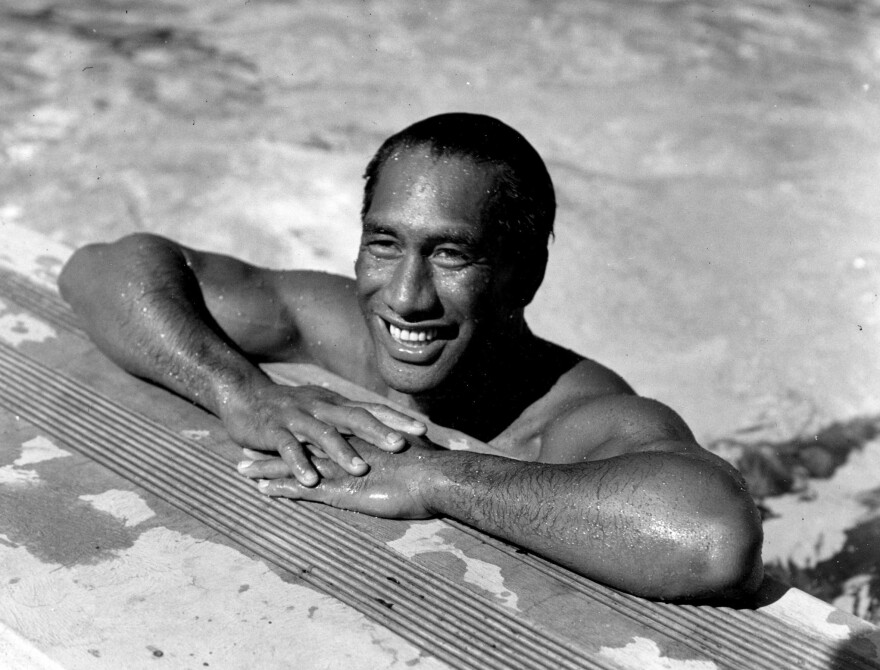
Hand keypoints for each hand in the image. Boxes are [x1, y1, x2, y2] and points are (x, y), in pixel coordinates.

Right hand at [221, 381, 425, 486]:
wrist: (245, 396)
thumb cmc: (292, 409)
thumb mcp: (324, 409)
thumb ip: (349, 420)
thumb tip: (388, 432)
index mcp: (336, 404)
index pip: (372, 408)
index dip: (397, 419)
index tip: (423, 430)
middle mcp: (321, 407)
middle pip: (354, 417)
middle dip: (378, 432)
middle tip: (401, 445)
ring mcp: (298, 418)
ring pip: (323, 433)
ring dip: (342, 451)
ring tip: (361, 469)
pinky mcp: (274, 430)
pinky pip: (288, 447)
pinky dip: (299, 463)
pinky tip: (309, 479)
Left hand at [237, 437, 442, 518]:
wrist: (436, 478)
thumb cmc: (433, 468)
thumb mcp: (414, 453)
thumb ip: (406, 447)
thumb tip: (418, 443)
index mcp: (360, 439)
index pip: (324, 433)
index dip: (303, 432)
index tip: (284, 429)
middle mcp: (344, 448)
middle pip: (300, 443)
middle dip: (275, 443)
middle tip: (251, 442)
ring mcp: (339, 468)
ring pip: (293, 465)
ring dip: (266, 467)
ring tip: (241, 468)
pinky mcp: (339, 490)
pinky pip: (302, 489)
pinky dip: (280, 489)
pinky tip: (261, 492)